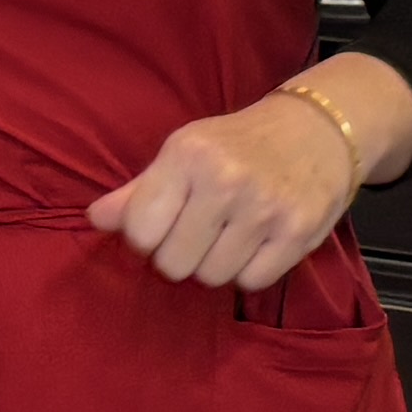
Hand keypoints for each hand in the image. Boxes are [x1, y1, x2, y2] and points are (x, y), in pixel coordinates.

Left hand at [86, 89, 360, 292]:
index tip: (161, 225)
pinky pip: (251, 282)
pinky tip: (255, 242)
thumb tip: (95, 219)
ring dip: (214, 264)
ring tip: (228, 234)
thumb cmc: (238, 143)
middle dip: (180, 254)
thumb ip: (139, 191)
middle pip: (174, 264)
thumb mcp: (184, 151)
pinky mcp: (298, 233)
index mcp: (188, 155)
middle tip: (198, 230)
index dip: (145, 237)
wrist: (317, 129)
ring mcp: (264, 209)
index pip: (140, 231)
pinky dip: (248, 270)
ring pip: (212, 277)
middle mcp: (225, 181)